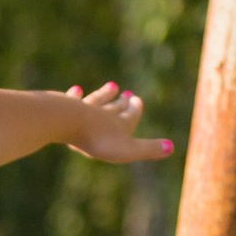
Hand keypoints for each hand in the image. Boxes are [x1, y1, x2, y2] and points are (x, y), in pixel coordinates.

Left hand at [56, 80, 171, 164]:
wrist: (67, 121)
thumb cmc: (98, 139)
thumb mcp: (126, 150)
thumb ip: (148, 149)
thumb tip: (171, 147)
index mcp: (119, 124)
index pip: (130, 114)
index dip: (134, 109)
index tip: (136, 100)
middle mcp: (102, 113)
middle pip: (114, 107)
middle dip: (121, 102)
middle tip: (126, 93)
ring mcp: (82, 109)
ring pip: (96, 100)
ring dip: (104, 95)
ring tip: (110, 86)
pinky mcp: (64, 108)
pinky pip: (72, 100)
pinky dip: (75, 96)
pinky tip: (76, 90)